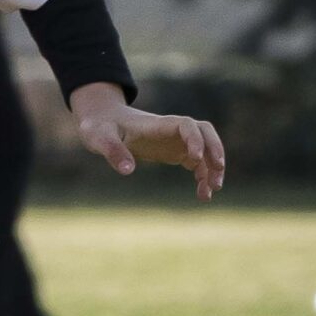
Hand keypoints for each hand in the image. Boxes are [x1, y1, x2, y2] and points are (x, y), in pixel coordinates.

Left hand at [71, 83, 225, 200]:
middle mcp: (172, 130)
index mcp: (157, 124)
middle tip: (217, 173)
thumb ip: (112, 151)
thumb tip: (128, 171)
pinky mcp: (174, 152)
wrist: (102, 121)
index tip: (195, 158)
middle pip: (205, 132)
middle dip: (215, 150)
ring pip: (205, 150)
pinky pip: (197, 163)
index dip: (195, 138)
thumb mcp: (98, 137)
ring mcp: (175, 141)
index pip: (186, 125)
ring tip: (210, 193)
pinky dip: (203, 176)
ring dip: (212, 169)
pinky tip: (202, 194)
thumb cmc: (99, 126)